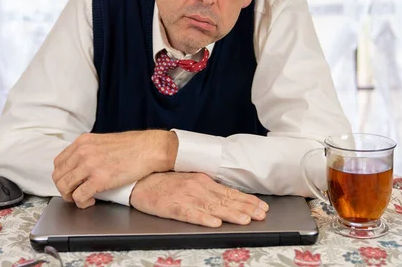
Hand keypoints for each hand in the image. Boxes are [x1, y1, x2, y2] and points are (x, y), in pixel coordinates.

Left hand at [52, 130, 177, 207]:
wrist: (150, 148)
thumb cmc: (133, 146)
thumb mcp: (104, 141)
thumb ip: (90, 151)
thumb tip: (82, 166)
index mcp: (83, 142)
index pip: (59, 162)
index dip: (63, 176)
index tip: (71, 182)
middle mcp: (82, 152)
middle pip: (58, 176)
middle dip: (64, 189)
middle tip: (75, 193)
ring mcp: (89, 165)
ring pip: (64, 187)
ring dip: (71, 197)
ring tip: (83, 198)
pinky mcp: (99, 179)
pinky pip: (78, 197)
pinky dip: (82, 203)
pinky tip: (91, 201)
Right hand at [130, 172, 268, 226]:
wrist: (140, 178)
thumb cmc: (165, 181)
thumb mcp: (189, 180)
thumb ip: (207, 188)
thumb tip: (228, 197)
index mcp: (203, 181)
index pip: (229, 192)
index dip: (247, 200)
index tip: (261, 207)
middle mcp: (197, 187)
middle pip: (225, 200)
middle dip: (245, 208)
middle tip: (261, 215)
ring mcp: (185, 196)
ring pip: (212, 206)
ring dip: (230, 213)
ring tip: (244, 220)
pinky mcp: (172, 206)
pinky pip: (189, 213)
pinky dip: (203, 218)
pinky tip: (214, 222)